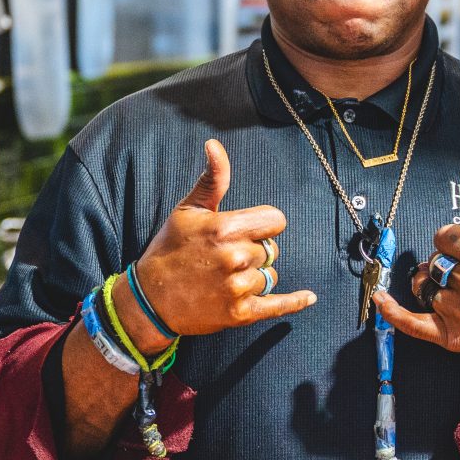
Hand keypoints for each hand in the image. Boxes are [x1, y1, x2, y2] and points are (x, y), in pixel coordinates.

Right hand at [123, 140, 313, 348]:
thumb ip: (213, 179)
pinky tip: (309, 297)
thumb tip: (215, 145)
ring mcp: (238, 288)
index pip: (276, 220)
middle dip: (255, 251)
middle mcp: (235, 258)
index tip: (247, 230)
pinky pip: (278, 305)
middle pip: (272, 249)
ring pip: (270, 275)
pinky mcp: (240, 314)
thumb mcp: (188, 210)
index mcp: (226, 229)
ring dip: (256, 276)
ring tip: (225, 278)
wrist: (150, 298)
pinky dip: (295, 302)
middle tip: (226, 257)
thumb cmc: (170, 248)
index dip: (264, 224)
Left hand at [375, 164, 459, 368]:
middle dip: (445, 263)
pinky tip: (381, 300)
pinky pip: (414, 324)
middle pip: (435, 262)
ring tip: (458, 291)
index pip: (443, 237)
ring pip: (428, 289)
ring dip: (436, 287)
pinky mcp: (454, 337)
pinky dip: (395, 313)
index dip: (451, 240)